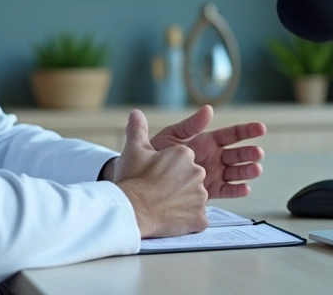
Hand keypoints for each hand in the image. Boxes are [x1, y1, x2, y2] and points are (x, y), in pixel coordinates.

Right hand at [113, 109, 207, 237]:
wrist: (131, 210)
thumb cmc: (133, 179)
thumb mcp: (134, 149)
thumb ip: (138, 129)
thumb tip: (135, 112)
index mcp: (185, 154)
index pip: (182, 160)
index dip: (167, 169)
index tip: (155, 175)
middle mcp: (198, 173)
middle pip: (190, 178)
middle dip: (178, 185)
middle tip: (158, 191)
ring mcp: (201, 197)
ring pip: (195, 198)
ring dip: (182, 202)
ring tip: (162, 205)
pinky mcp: (200, 218)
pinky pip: (197, 218)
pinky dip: (187, 219)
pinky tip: (170, 218)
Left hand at [150, 105, 265, 198]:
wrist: (145, 178)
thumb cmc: (157, 153)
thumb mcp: (173, 135)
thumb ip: (191, 124)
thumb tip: (208, 109)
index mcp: (207, 141)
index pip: (231, 134)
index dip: (246, 131)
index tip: (261, 128)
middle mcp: (214, 157)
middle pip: (237, 154)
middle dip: (249, 153)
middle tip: (258, 153)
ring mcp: (214, 174)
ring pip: (235, 173)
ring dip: (247, 171)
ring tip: (256, 169)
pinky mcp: (210, 191)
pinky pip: (226, 191)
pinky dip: (236, 191)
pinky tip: (245, 188)